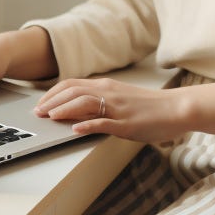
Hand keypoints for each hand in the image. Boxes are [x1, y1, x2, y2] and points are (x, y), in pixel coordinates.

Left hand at [33, 77, 192, 145]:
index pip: (71, 85)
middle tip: (38, 112)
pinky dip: (87, 125)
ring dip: (64, 110)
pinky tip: (75, 130)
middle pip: (73, 92)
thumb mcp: (121, 99)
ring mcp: (117, 108)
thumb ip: (100, 102)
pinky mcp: (126, 123)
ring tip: (50, 117)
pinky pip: (104, 122)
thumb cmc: (150, 107)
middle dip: (52, 102)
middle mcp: (109, 92)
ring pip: (84, 103)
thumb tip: (77, 111)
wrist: (176, 108)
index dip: (53, 94)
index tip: (41, 104)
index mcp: (106, 86)